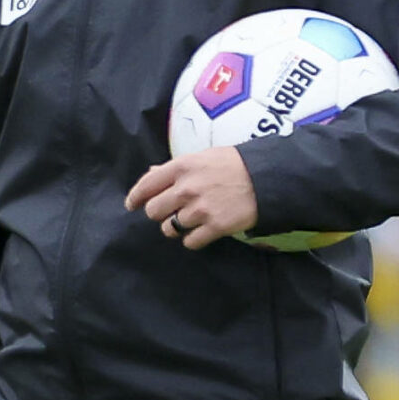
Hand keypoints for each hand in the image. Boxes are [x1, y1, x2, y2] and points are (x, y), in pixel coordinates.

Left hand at [126, 146, 258, 248]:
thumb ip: (175, 168)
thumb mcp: (201, 157)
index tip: (132, 205)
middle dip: (160, 213)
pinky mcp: (215, 226)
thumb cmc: (233, 164)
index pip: (146, 185)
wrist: (266, 178)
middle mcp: (186, 188)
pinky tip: (201, 231)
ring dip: (176, 227)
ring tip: (190, 221)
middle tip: (170, 212)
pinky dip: (193, 239)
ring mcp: (200, 209)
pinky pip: (190, 242)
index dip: (136, 197)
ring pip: (170, 229)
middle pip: (154, 211)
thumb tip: (151, 172)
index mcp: (181, 167)